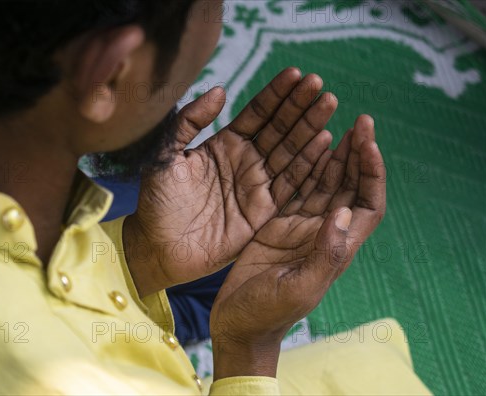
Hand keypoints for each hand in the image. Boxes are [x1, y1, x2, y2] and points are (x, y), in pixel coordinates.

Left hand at [124, 69, 338, 296]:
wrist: (158, 247)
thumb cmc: (157, 202)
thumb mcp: (166, 157)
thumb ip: (188, 123)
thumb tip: (219, 90)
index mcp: (224, 144)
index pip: (257, 113)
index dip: (276, 94)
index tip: (297, 74)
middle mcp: (246, 161)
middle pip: (279, 128)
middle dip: (299, 106)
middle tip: (319, 85)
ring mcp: (257, 185)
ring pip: (290, 151)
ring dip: (310, 128)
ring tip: (328, 104)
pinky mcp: (264, 211)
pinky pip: (291, 184)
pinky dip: (308, 164)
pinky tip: (325, 141)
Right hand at [209, 115, 385, 379]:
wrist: (238, 324)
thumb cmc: (268, 313)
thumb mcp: (300, 287)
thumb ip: (325, 253)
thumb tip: (345, 211)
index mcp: (335, 247)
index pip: (366, 203)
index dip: (372, 173)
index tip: (368, 142)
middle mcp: (322, 232)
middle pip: (349, 186)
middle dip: (357, 154)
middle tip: (359, 120)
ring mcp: (300, 227)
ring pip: (323, 182)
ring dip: (333, 154)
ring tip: (337, 123)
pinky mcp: (276, 223)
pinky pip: (294, 187)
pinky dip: (302, 166)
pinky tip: (304, 145)